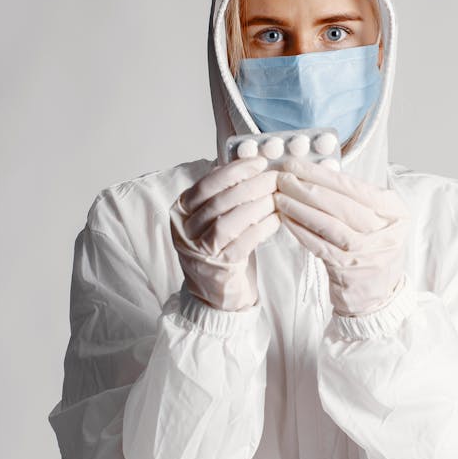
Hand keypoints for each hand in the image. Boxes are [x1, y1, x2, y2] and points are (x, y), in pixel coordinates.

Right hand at [170, 157, 279, 311]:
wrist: (216, 295)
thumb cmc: (220, 251)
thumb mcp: (214, 219)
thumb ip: (224, 193)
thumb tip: (250, 164)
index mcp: (180, 211)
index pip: (206, 184)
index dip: (234, 171)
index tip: (259, 163)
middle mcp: (184, 231)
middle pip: (219, 201)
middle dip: (251, 186)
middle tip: (274, 178)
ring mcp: (198, 251)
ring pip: (228, 221)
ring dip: (256, 206)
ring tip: (277, 197)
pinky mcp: (218, 268)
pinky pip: (242, 243)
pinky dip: (261, 228)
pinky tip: (276, 219)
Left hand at [274, 157, 409, 315]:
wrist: (378, 293)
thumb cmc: (374, 247)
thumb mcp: (379, 219)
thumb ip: (357, 198)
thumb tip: (315, 174)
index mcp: (396, 212)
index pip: (356, 187)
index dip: (323, 174)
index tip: (299, 164)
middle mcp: (385, 231)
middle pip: (340, 203)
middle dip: (306, 186)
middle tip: (283, 176)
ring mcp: (366, 252)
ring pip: (328, 223)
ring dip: (299, 207)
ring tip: (279, 195)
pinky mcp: (347, 269)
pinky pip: (319, 244)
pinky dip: (300, 229)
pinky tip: (286, 218)